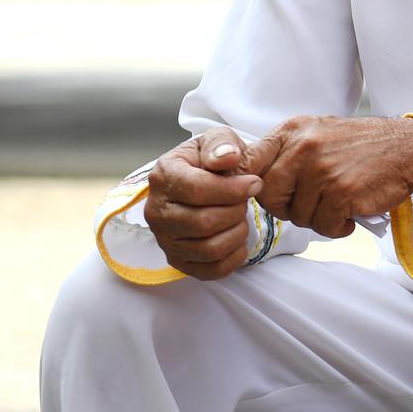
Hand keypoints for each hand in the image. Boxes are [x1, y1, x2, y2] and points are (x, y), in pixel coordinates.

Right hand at [145, 128, 262, 280]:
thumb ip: (222, 144)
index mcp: (164, 177)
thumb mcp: (217, 140)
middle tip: (245, 201)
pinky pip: (210, 271)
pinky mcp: (177, 260)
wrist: (199, 180)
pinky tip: (238, 239)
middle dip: (236, 211)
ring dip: (236, 233)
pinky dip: (232, 258)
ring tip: (240, 217)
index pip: (197, 190)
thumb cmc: (210, 160)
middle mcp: (156, 211)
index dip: (233, 189)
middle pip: (204, 222)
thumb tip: (228, 158)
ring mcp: (164, 239)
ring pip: (209, 248)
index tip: (255, 183)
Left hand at [246, 115, 412, 237]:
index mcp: (292, 131)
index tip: (265, 194)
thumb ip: (285, 152)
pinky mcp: (342, 192)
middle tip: (309, 205)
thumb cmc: (362, 146)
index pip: (248, 162)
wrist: (408, 148)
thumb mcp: (317, 133)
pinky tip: (349, 216)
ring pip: (298, 216)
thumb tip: (249, 181)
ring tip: (337, 206)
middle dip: (286, 209)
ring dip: (317, 219)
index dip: (249, 186)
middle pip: (268, 196)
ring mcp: (322, 170)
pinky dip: (336, 228)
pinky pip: (323, 226)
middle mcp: (303, 147)